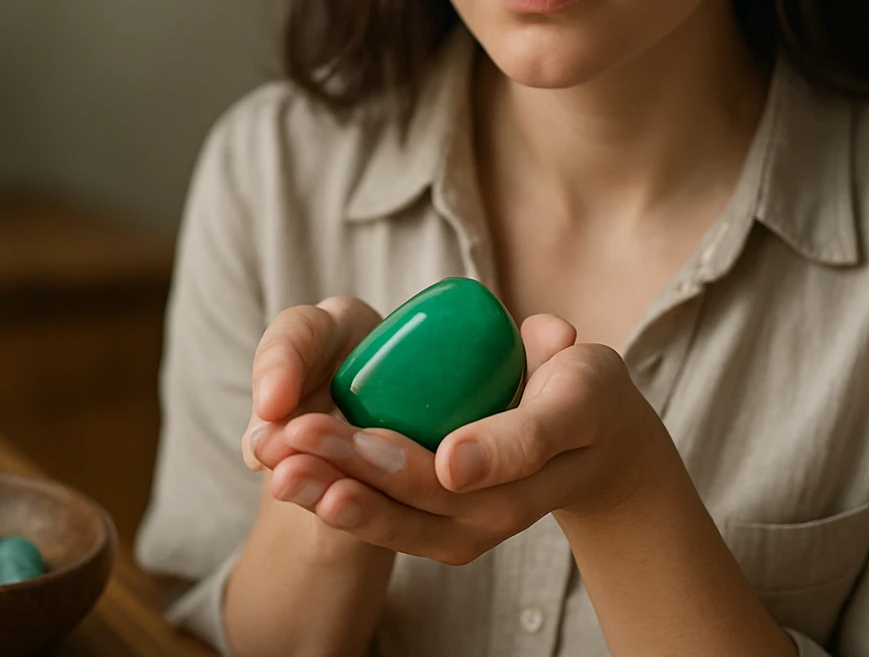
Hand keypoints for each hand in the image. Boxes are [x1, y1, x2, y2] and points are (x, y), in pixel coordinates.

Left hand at [249, 313, 682, 565]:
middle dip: (366, 470)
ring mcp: (473, 529)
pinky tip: (288, 480)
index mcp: (555, 442)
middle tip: (304, 437)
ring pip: (404, 522)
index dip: (485, 453)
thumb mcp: (580, 374)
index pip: (521, 448)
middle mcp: (510, 503)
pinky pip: (388, 526)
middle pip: (439, 495)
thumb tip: (551, 334)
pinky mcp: (441, 534)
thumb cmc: (581, 392)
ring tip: (282, 472)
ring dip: (338, 498)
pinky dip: (338, 506)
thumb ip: (555, 357)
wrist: (586, 452)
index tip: (444, 457)